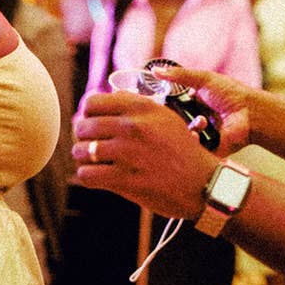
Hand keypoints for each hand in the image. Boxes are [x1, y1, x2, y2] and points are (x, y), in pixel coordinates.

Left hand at [72, 91, 218, 219]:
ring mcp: (128, 153)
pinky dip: (88, 176)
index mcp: (140, 107)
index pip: (92, 102)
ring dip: (83, 158)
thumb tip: (99, 100)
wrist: (204, 183)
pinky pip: (87, 175)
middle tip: (91, 146)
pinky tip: (97, 176)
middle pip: (82, 126)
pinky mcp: (126, 179)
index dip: (87, 114)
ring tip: (92, 162)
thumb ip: (132, 106)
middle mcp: (132, 126)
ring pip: (81, 151)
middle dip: (82, 138)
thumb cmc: (181, 150)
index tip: (93, 123)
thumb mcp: (163, 116)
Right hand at [150, 64, 255, 153]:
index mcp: (192, 102)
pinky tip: (198, 134)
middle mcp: (193, 118)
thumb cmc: (231, 93)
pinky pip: (192, 148)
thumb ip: (179, 75)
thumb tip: (155, 70)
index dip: (160, 103)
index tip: (150, 101)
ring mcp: (200, 133)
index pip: (169, 104)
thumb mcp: (203, 78)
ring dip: (187, 127)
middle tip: (174, 114)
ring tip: (202, 121)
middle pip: (172, 120)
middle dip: (171, 117)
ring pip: (180, 134)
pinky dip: (192, 141)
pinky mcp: (206, 148)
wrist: (251, 113)